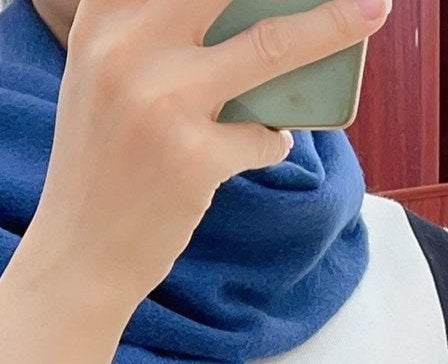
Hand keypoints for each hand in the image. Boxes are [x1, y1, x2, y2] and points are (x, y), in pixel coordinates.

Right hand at [32, 0, 392, 309]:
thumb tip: (264, 10)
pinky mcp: (193, 158)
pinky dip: (272, 140)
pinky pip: (263, 134)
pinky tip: (259, 146)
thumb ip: (158, 36)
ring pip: (274, 47)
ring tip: (369, 12)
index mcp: (104, 20)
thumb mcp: (107, 81)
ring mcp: (162, 103)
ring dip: (332, 27)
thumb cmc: (104, 164)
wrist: (78, 255)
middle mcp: (127, 50)